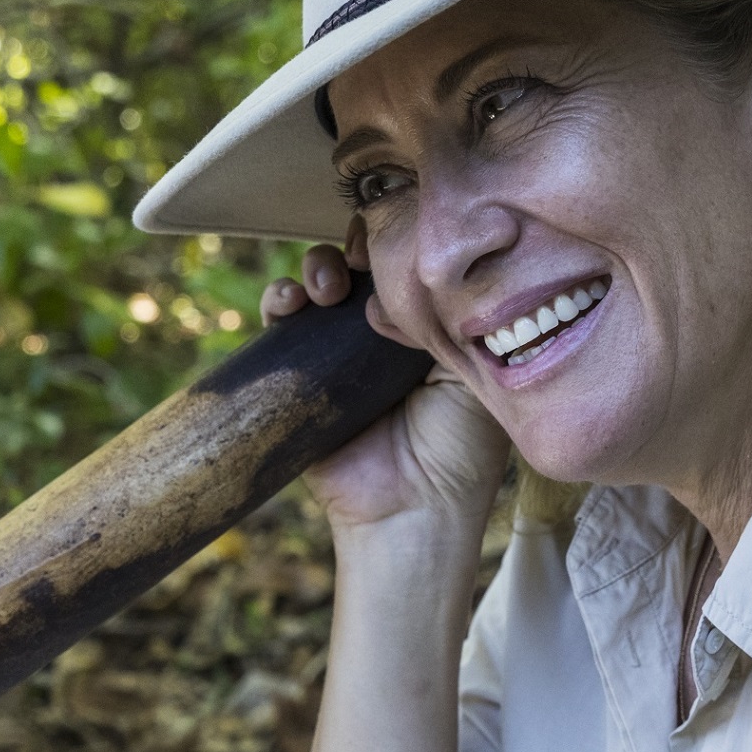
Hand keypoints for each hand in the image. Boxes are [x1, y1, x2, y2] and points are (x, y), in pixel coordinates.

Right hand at [264, 242, 509, 541]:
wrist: (413, 509)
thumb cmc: (460, 448)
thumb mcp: (473, 367)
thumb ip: (447, 311)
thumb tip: (400, 269)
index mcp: (431, 326)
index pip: (407, 265)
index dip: (397, 244)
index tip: (396, 242)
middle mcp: (385, 334)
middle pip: (361, 266)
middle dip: (354, 251)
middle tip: (356, 266)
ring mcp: (340, 353)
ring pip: (318, 286)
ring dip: (315, 269)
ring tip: (325, 288)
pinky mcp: (300, 376)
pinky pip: (281, 328)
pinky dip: (278, 302)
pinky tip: (288, 304)